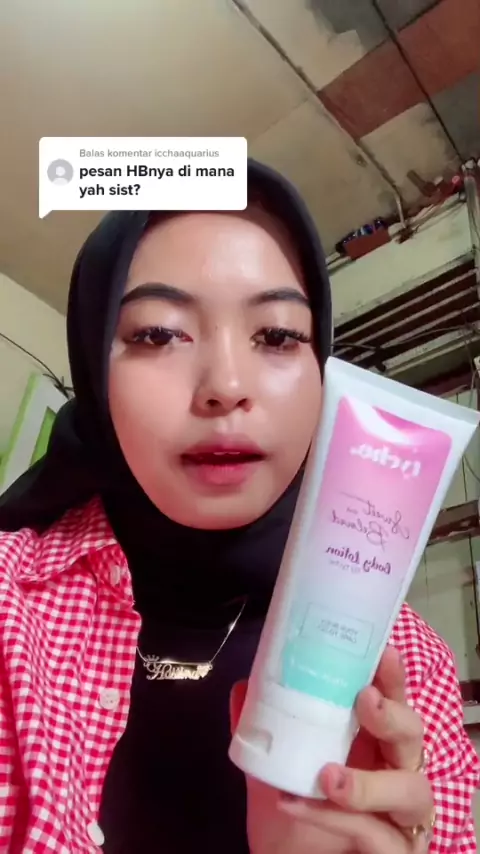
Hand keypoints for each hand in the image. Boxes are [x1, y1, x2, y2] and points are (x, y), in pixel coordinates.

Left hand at [231, 646, 433, 852]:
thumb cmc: (294, 810)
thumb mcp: (272, 763)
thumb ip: (261, 724)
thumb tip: (245, 686)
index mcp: (374, 741)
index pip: (393, 700)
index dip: (392, 676)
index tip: (383, 652)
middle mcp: (398, 772)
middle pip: (415, 736)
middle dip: (393, 716)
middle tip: (365, 700)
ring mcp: (403, 816)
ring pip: (412, 791)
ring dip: (369, 782)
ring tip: (328, 776)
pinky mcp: (397, 852)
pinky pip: (377, 836)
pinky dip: (335, 820)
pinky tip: (297, 806)